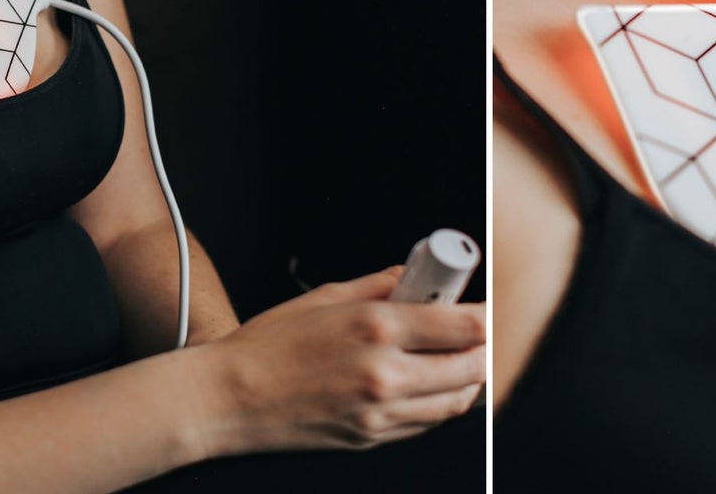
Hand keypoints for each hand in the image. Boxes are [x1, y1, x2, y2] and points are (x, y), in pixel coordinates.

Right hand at [191, 267, 485, 456]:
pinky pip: (426, 424)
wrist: (229, 399)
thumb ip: (379, 284)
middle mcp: (386, 374)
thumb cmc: (269, 344)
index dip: (486, 315)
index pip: (464, 325)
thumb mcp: (327, 297)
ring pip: (456, 402)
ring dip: (467, 378)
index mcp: (378, 328)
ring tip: (455, 355)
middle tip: (474, 330)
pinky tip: (427, 382)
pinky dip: (439, 403)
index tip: (485, 305)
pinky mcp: (371, 440)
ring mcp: (380, 414)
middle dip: (483, 348)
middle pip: (472, 368)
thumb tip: (412, 276)